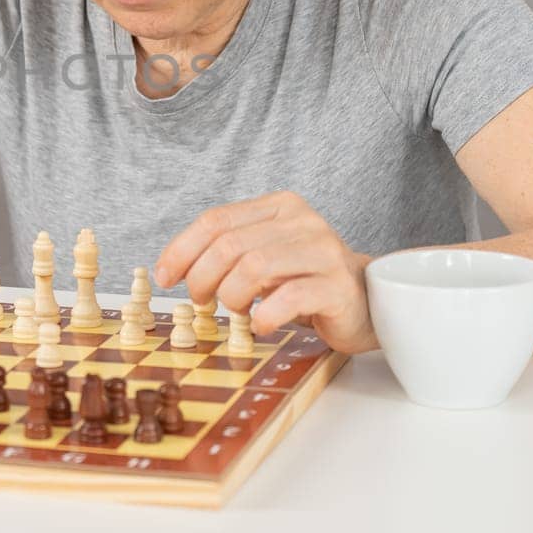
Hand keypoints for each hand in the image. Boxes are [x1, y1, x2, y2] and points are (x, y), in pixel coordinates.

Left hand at [152, 190, 378, 354]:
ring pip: (254, 268)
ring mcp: (323, 251)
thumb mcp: (264, 257)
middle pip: (230, 245)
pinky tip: (261, 325)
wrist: (368, 302)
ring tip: (235, 311)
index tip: (165, 276)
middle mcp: (302, 221)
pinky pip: (288, 298)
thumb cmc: (305, 281)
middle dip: (202, 278)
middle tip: (200, 301)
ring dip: (232, 296)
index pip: (216, 220)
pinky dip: (264, 315)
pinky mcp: (337, 286)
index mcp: (279, 207)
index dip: (182, 249)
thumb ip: (228, 253)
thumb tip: (173, 269)